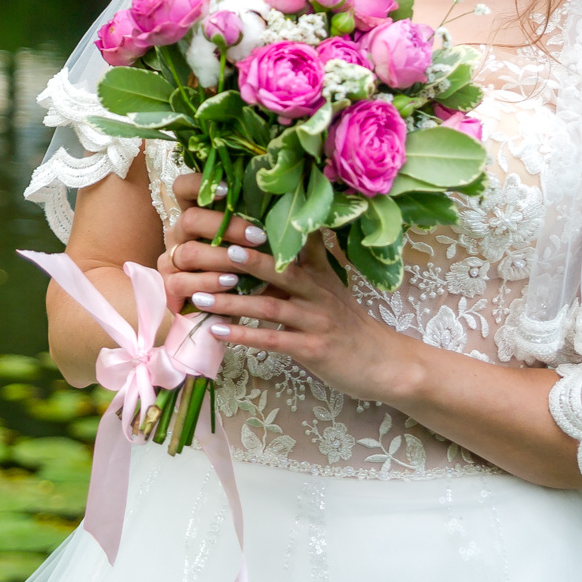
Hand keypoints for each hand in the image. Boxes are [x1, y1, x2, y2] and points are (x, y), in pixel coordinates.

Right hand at [153, 172, 268, 317]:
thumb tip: (284, 202)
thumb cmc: (251, 267)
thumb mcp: (256, 242)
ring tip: (246, 265)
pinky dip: (208, 283)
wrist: (239, 308)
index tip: (228, 189)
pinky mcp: (171, 285)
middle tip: (257, 237)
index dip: (199, 184)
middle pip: (190, 220)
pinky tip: (229, 284)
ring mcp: (172, 259)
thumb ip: (258, 221)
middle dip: (226, 228)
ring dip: (221, 259)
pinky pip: (182, 282)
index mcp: (196, 213)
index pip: (183, 187)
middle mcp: (179, 232)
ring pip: (189, 253)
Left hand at [154, 174, 419, 406]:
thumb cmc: (347, 323)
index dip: (258, 231)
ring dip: (231, 302)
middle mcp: (317, 291)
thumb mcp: (330, 285)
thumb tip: (280, 230)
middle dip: (241, 259)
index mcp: (317, 272)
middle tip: (207, 249)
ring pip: (269, 306)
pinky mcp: (313, 349)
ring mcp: (315, 320)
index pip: (287, 244)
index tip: (224, 219)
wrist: (383, 362)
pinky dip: (245, 335)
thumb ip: (305, 259)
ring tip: (198, 298)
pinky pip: (274, 340)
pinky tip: (218, 333)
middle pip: (277, 269)